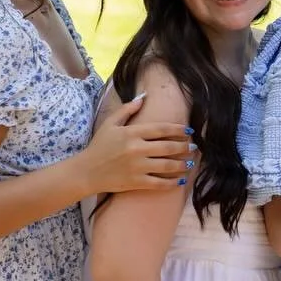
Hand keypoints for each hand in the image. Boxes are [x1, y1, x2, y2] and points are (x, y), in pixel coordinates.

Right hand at [81, 94, 195, 195]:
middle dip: (184, 147)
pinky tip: (180, 180)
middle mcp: (136, 149)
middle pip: (168, 147)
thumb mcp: (110, 124)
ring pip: (167, 165)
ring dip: (182, 164)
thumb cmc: (99, 146)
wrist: (86, 171)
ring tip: (190, 163)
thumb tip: (143, 98)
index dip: (178, 129)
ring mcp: (137, 167)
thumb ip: (127, 110)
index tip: (189, 131)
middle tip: (194, 147)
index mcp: (132, 133)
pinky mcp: (136, 182)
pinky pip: (158, 183)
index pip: (161, 129)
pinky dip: (172, 182)